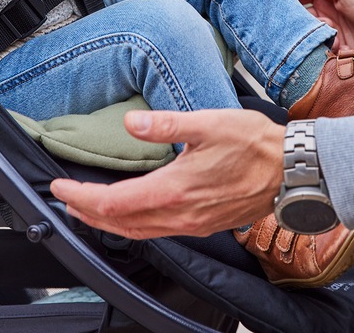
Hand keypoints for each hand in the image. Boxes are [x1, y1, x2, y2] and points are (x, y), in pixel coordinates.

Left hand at [50, 109, 282, 238]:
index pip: (113, 203)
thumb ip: (166, 124)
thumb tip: (132, 122)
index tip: (59, 186)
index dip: (81, 196)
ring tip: (88, 208)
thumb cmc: (255, 144)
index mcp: (174, 190)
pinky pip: (158, 232)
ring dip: (108, 222)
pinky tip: (132, 214)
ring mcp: (192, 224)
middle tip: (65, 198)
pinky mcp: (203, 224)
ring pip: (138, 232)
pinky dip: (134, 225)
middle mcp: (179, 215)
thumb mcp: (208, 123)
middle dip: (87, 212)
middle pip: (120, 223)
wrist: (294, 171)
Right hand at [284, 0, 353, 49]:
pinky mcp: (334, 55)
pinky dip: (316, 52)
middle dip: (290, 20)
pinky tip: (325, 50)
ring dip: (304, 37)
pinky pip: (314, 54)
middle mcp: (326, 13)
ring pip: (303, 36)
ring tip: (311, 36)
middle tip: (281, 23)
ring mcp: (330, 35)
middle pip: (295, 16)